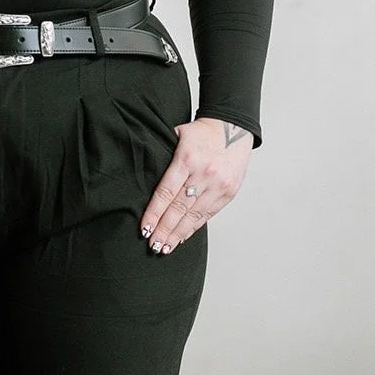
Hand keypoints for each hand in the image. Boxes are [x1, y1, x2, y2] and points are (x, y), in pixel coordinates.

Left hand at [139, 116, 252, 252]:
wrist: (233, 127)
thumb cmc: (201, 132)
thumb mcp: (178, 134)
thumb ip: (164, 155)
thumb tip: (141, 172)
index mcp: (187, 158)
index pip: (166, 192)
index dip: (154, 213)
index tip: (144, 228)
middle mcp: (203, 174)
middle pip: (179, 208)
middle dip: (164, 229)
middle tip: (152, 245)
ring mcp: (217, 185)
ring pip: (194, 215)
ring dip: (178, 234)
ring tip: (165, 247)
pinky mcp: (228, 193)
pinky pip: (208, 214)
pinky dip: (194, 227)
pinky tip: (182, 237)